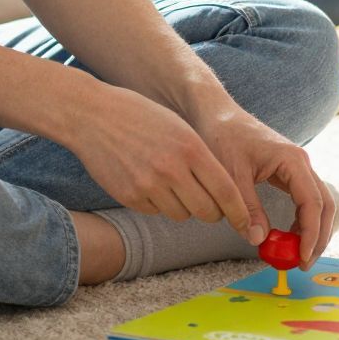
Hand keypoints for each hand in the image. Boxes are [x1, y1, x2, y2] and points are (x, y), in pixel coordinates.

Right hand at [64, 84, 254, 230]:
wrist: (92, 115)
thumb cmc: (140, 116)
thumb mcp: (179, 127)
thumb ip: (200, 157)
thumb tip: (222, 193)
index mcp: (191, 148)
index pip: (226, 191)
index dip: (239, 212)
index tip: (246, 224)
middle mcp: (172, 170)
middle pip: (207, 211)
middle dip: (213, 212)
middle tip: (210, 205)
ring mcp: (149, 186)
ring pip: (181, 215)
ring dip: (183, 207)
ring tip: (172, 183)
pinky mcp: (129, 197)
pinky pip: (156, 212)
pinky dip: (158, 203)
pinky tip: (148, 181)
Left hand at [191, 94, 336, 262]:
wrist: (218, 114)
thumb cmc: (223, 137)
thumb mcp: (232, 176)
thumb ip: (247, 208)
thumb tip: (259, 241)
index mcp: (293, 161)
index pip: (313, 203)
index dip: (311, 234)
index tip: (302, 257)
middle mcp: (301, 164)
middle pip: (324, 205)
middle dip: (318, 237)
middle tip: (303, 263)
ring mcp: (298, 168)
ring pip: (319, 203)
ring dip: (313, 230)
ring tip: (297, 255)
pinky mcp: (289, 173)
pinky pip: (306, 200)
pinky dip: (303, 221)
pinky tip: (290, 236)